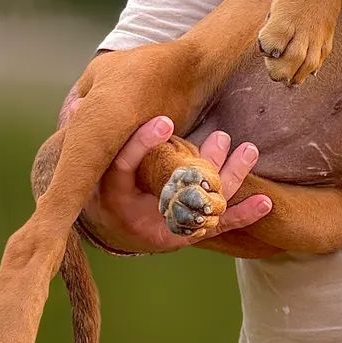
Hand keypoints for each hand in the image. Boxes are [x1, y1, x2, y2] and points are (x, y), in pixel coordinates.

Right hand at [65, 100, 271, 252]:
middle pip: (173, 188)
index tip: (163, 120)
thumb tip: (75, 108)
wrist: (118, 222)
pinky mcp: (189, 235)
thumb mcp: (99, 159)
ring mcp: (167, 227)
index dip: (142, 143)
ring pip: (202, 203)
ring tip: (249, 150)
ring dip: (230, 176)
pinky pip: (219, 226)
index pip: (125, 166)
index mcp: (111, 193)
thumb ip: (96, 134)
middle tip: (221, 137)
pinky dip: (244, 214)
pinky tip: (266, 202)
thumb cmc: (108, 181)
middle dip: (202, 163)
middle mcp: (139, 213)